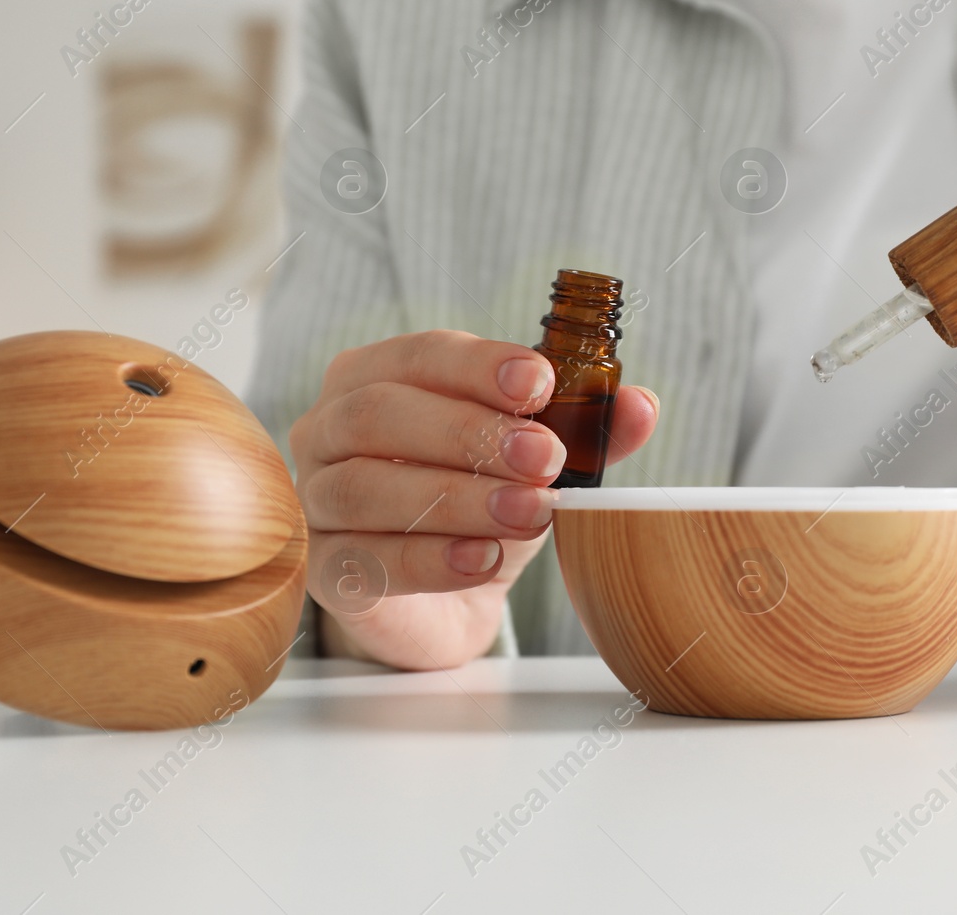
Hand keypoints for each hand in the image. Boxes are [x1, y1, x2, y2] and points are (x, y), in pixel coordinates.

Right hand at [287, 329, 658, 668]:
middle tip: (545, 459)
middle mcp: (327, 428)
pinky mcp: (323, 571)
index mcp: (374, 376)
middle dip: (470, 433)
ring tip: (529, 515)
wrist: (441, 602)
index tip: (541, 382)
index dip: (478, 366)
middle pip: (379, 413)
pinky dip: (430, 559)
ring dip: (457, 498)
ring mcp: (315, 500)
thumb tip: (641, 404)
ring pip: (366, 486)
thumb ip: (584, 430)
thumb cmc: (477, 504)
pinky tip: (485, 560)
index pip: (419, 354)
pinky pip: (364, 560)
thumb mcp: (534, 461)